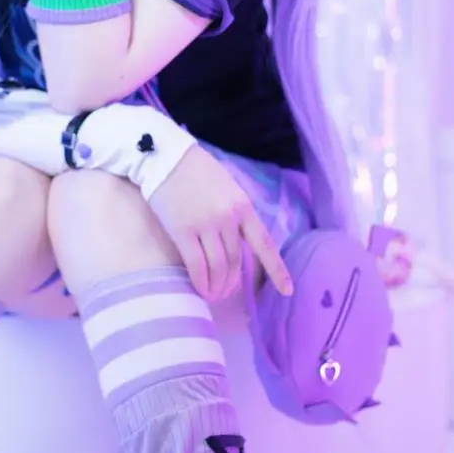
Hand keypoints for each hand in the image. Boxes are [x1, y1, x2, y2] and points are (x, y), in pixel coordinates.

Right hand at [148, 145, 292, 304]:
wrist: (166, 157)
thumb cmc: (196, 172)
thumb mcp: (227, 189)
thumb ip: (235, 214)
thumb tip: (238, 245)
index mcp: (243, 207)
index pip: (264, 244)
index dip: (276, 270)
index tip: (287, 290)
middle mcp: (228, 217)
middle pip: (236, 261)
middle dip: (232, 282)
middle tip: (226, 293)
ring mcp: (206, 224)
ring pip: (218, 266)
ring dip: (217, 286)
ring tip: (213, 295)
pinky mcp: (182, 230)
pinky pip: (196, 265)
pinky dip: (200, 282)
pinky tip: (199, 290)